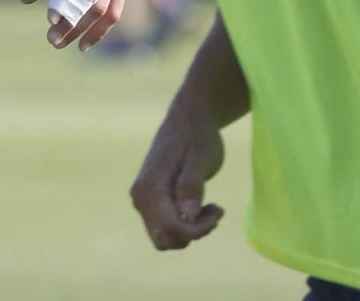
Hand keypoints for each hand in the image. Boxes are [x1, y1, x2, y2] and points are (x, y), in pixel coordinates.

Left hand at [19, 0, 131, 50]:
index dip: (64, 2)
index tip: (51, 20)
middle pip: (90, 1)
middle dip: (71, 24)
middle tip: (52, 40)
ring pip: (104, 11)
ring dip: (85, 33)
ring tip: (63, 44)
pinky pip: (115, 13)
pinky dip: (100, 32)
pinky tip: (84, 44)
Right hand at [130, 112, 226, 249]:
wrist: (187, 120)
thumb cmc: (196, 135)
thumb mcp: (200, 157)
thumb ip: (192, 185)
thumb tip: (187, 217)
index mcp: (149, 187)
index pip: (171, 228)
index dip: (197, 229)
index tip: (218, 210)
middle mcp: (141, 197)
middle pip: (165, 239)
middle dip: (193, 233)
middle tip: (214, 210)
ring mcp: (144, 201)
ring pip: (166, 237)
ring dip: (191, 230)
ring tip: (210, 206)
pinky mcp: (152, 202)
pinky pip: (167, 227)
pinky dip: (187, 225)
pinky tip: (202, 205)